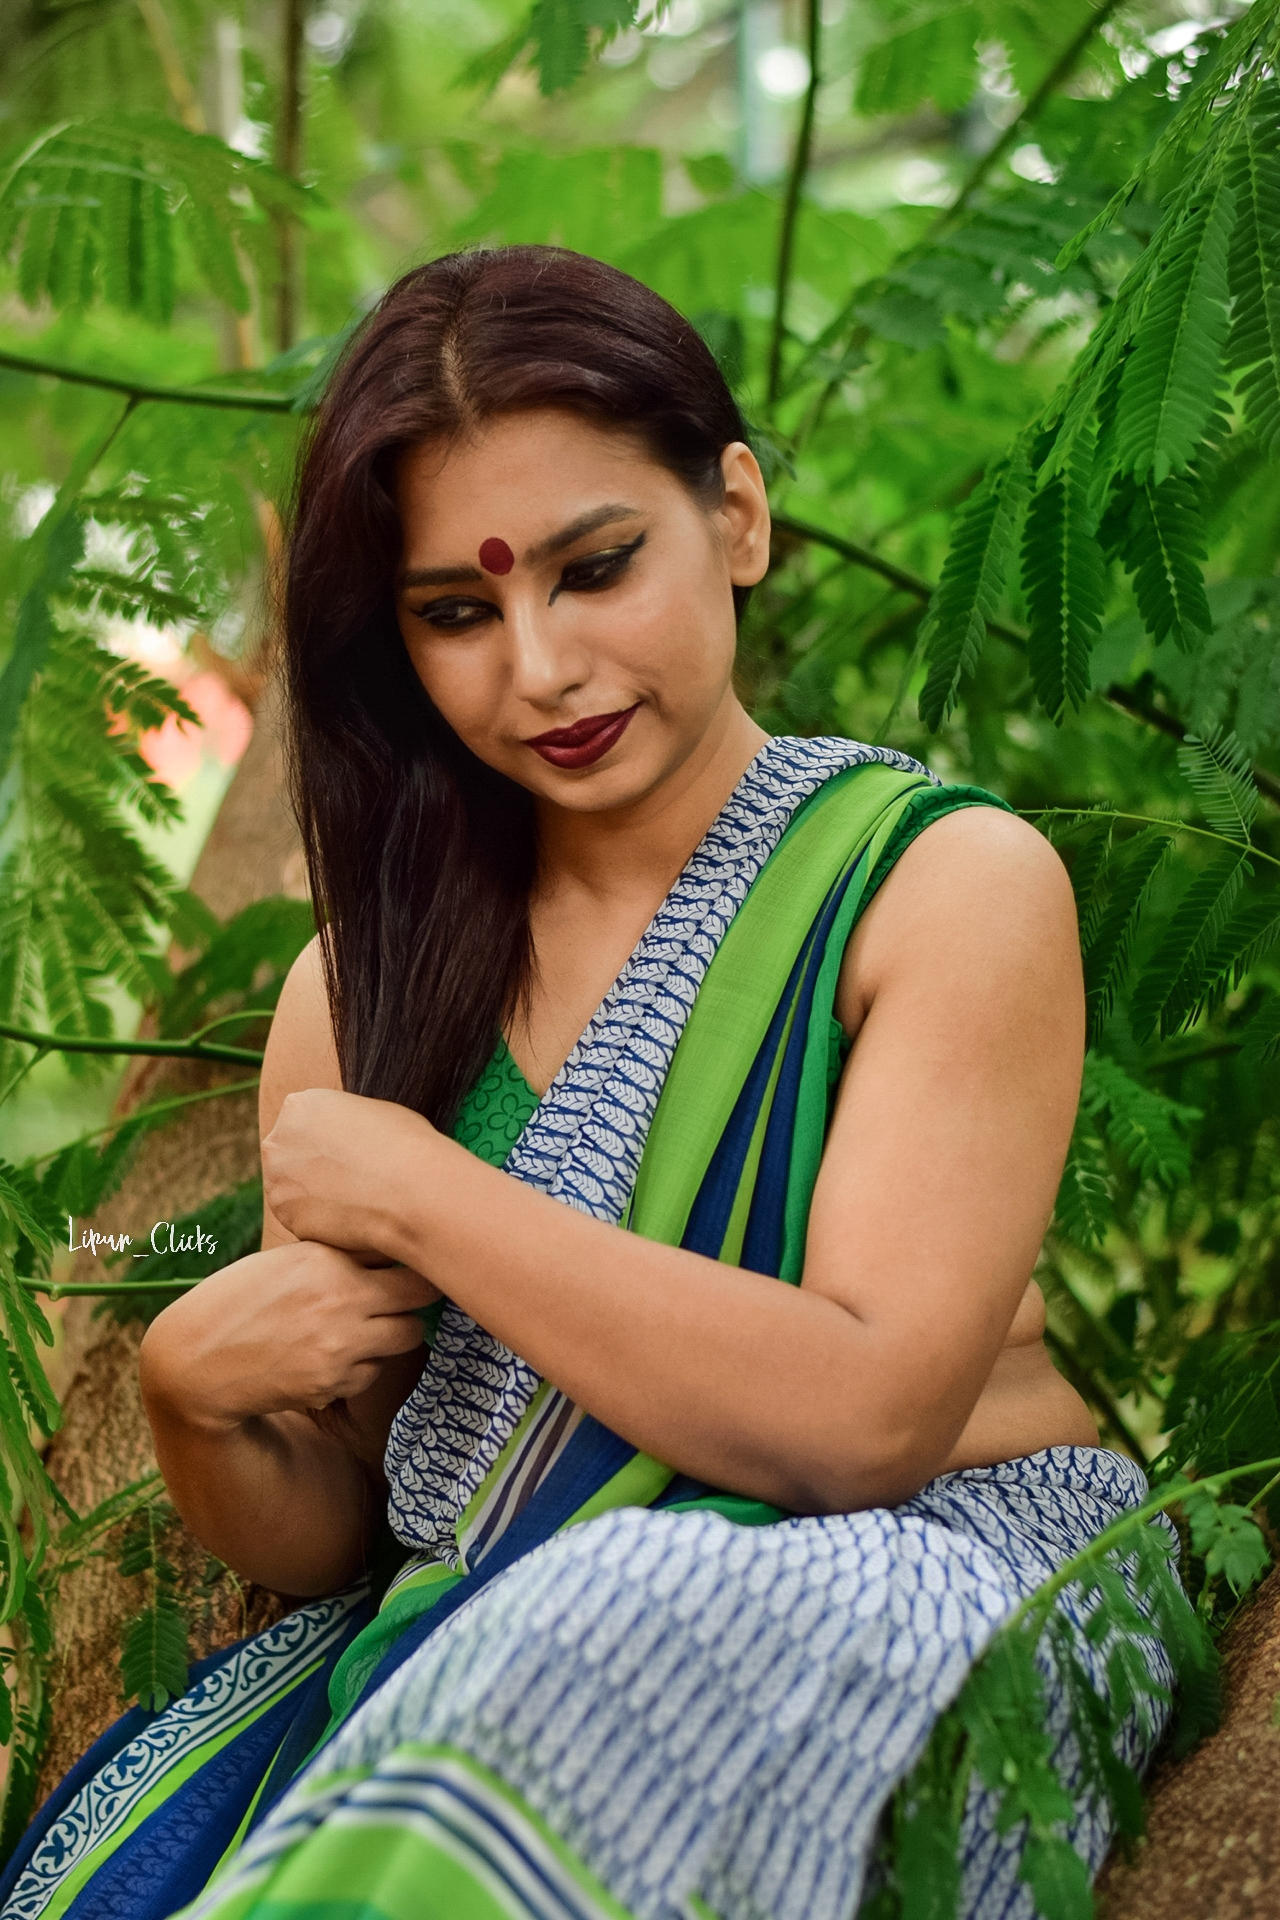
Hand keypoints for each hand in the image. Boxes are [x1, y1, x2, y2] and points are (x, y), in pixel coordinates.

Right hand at [139, 1240, 437, 1429]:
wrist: (197, 1361)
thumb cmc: (240, 1298)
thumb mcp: (290, 1260)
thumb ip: (342, 1254)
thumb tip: (395, 1245)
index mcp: (330, 1264)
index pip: (411, 1266)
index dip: (420, 1268)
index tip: (417, 1267)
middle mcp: (342, 1306)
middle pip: (419, 1309)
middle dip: (414, 1304)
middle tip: (400, 1299)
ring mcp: (339, 1350)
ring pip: (403, 1343)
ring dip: (391, 1335)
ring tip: (362, 1326)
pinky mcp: (331, 1386)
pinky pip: (370, 1374)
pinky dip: (360, 1365)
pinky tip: (329, 1355)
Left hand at [261, 1087, 435, 1258]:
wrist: (412, 1190)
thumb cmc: (405, 1145)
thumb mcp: (373, 1112)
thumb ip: (344, 1122)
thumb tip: (343, 1136)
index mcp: (299, 1107)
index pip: (304, 1122)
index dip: (329, 1138)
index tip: (350, 1151)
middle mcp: (278, 1142)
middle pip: (289, 1155)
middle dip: (312, 1166)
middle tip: (349, 1178)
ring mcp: (277, 1183)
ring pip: (292, 1190)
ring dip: (314, 1196)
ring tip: (355, 1199)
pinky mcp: (287, 1218)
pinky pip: (302, 1220)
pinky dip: (322, 1222)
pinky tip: (352, 1217)